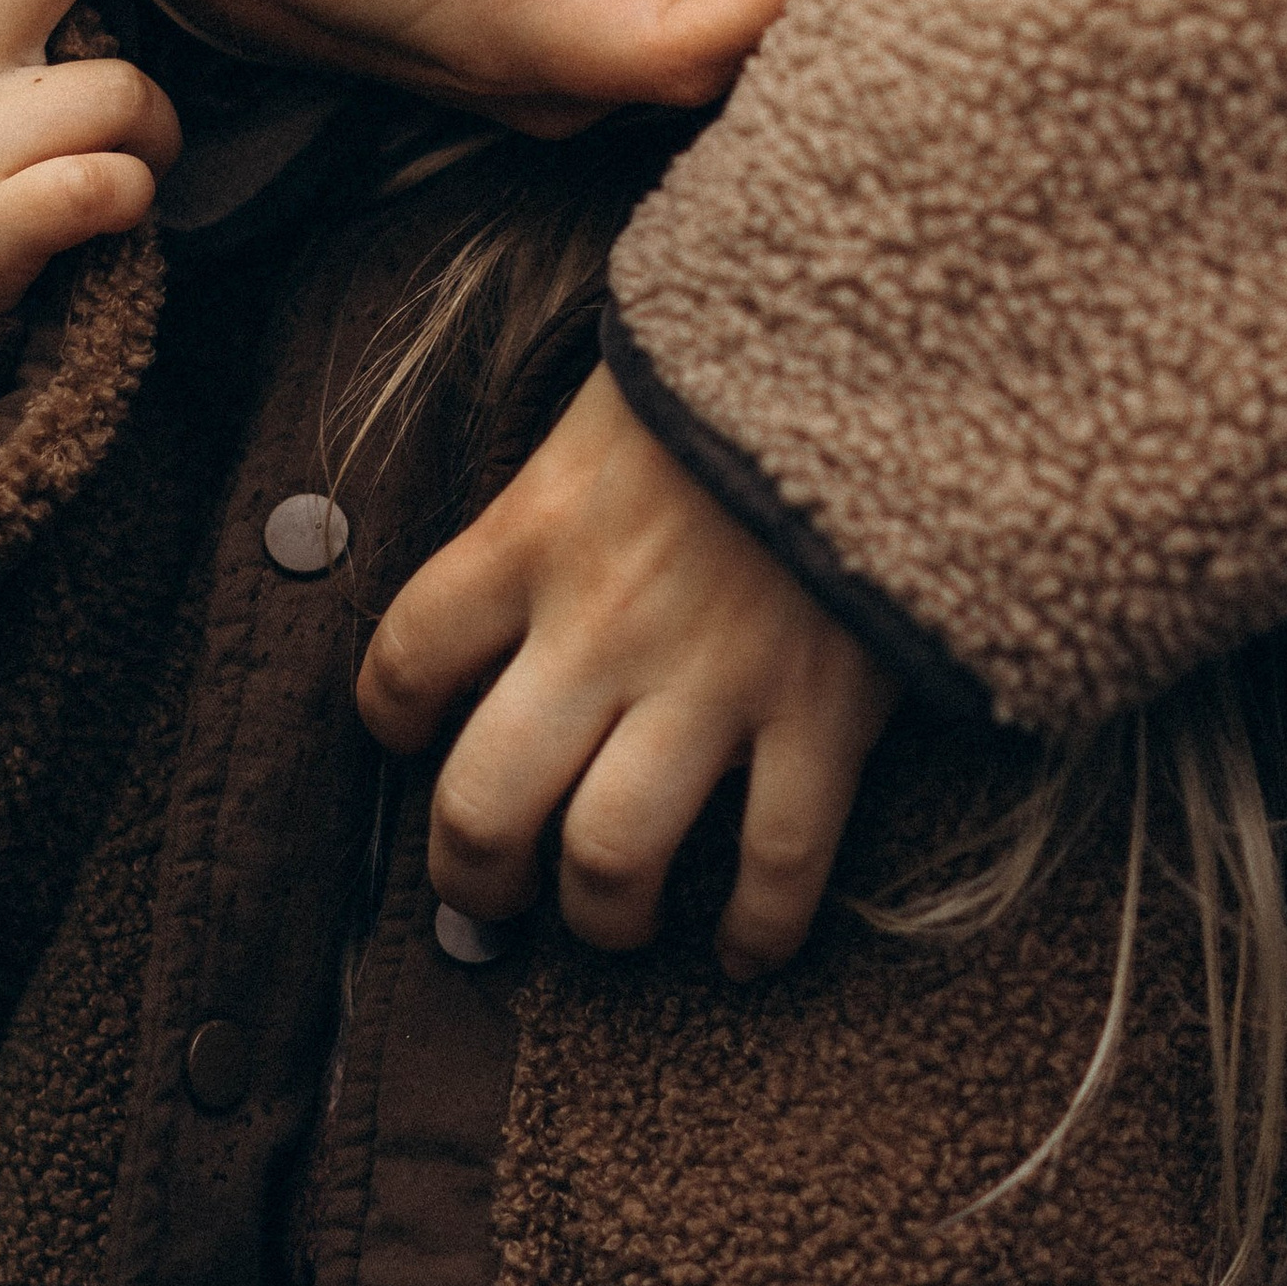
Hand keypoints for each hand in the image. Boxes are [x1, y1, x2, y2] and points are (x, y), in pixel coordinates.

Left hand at [359, 364, 895, 974]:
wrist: (895, 336)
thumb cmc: (752, 358)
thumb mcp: (620, 393)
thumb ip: (569, 478)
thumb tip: (551, 527)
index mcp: (534, 533)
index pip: (405, 657)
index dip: (391, 718)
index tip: (411, 736)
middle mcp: (601, 624)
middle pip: (485, 802)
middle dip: (475, 874)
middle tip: (493, 892)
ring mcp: (713, 678)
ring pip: (612, 857)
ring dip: (601, 916)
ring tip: (612, 921)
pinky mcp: (822, 709)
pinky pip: (779, 860)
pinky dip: (758, 928)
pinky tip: (744, 950)